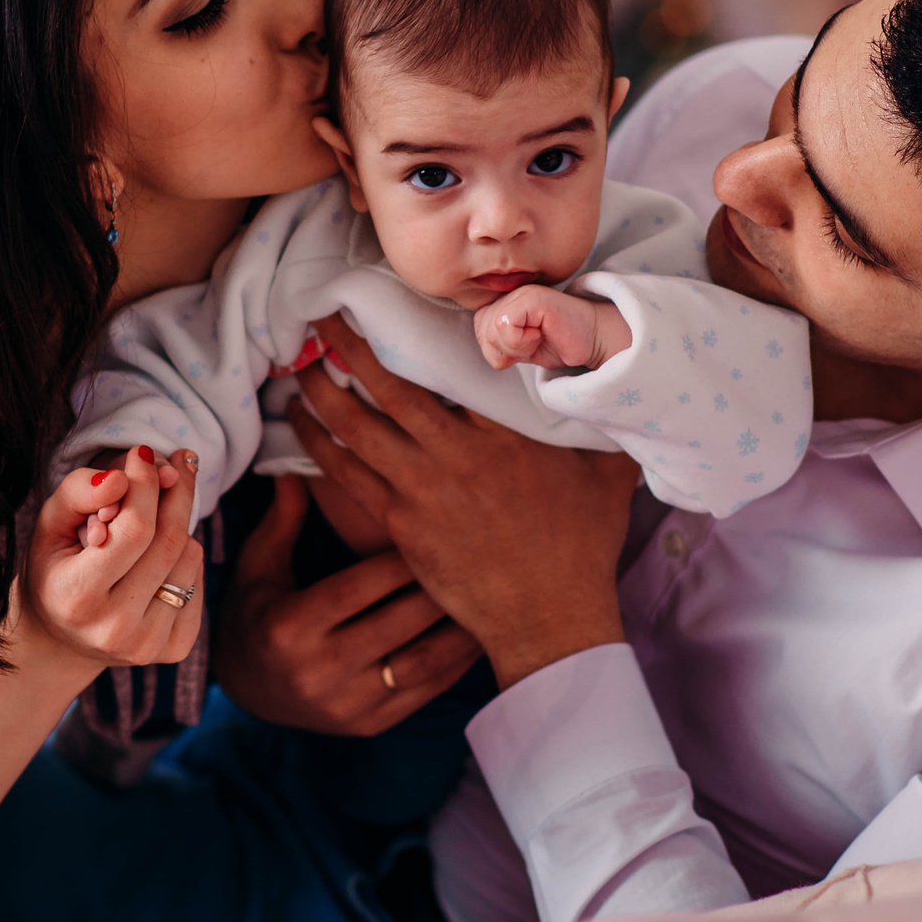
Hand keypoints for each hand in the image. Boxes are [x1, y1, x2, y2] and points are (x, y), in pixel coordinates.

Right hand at [17, 444, 204, 681]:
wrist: (59, 637)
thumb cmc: (54, 568)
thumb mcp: (50, 526)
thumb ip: (78, 492)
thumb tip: (124, 475)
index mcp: (76, 597)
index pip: (134, 530)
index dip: (146, 484)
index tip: (145, 452)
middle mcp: (114, 628)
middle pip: (169, 541)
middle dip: (176, 491)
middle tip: (175, 462)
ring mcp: (147, 644)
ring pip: (190, 557)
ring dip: (177, 526)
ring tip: (149, 523)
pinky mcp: (174, 650)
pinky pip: (198, 580)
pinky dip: (184, 557)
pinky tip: (157, 558)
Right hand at [213, 475, 483, 734]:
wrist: (248, 692)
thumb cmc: (255, 614)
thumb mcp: (257, 567)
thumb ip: (282, 520)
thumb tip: (296, 469)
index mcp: (289, 628)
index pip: (358, 587)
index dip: (400, 559)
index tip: (436, 527)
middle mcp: (318, 672)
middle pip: (397, 623)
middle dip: (439, 586)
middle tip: (478, 551)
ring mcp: (347, 705)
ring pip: (420, 662)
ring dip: (460, 628)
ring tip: (493, 590)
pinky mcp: (371, 724)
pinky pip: (426, 691)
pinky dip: (457, 662)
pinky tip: (479, 631)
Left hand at [290, 314, 638, 688]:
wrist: (550, 619)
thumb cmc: (582, 547)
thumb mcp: (609, 474)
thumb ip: (605, 422)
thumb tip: (623, 378)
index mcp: (505, 433)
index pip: (456, 365)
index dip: (419, 329)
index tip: (394, 301)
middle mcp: (458, 453)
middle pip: (391, 384)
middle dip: (350, 345)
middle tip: (324, 313)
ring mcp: (424, 489)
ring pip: (358, 426)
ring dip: (323, 389)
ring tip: (300, 361)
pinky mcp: (401, 523)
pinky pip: (347, 473)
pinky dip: (318, 442)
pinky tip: (299, 420)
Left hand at [473, 286, 634, 370]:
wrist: (593, 339)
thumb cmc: (558, 343)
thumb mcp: (519, 348)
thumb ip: (497, 341)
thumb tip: (485, 342)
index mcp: (505, 301)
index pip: (480, 328)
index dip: (499, 348)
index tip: (526, 344)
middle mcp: (511, 292)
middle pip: (484, 331)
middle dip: (507, 350)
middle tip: (535, 342)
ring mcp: (522, 292)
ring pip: (493, 330)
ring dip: (517, 346)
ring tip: (540, 337)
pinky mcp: (533, 298)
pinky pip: (506, 325)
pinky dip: (522, 341)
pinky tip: (542, 334)